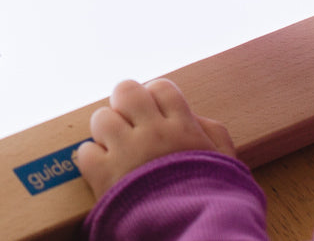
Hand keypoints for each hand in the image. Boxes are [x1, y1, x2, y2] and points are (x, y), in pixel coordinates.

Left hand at [74, 79, 234, 199]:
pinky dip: (91, 159)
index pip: (161, 87)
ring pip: (101, 117)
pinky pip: (85, 151)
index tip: (152, 114)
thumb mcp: (228, 163)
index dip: (153, 97)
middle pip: (126, 91)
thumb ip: (214, 133)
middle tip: (128, 123)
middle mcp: (153, 132)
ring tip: (115, 149)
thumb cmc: (216, 200)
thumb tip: (193, 117)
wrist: (199, 232)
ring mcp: (127, 152)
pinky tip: (105, 171)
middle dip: (123, 103)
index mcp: (183, 127)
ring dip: (105, 131)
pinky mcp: (105, 176)